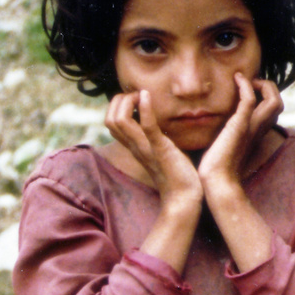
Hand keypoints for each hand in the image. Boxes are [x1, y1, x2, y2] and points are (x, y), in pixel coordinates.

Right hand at [104, 89, 200, 205]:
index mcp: (134, 146)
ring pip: (119, 121)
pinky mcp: (161, 150)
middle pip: (109, 119)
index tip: (137, 99)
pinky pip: (147, 128)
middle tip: (139, 96)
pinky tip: (147, 96)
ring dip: (128, 101)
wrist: (184, 198)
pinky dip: (145, 109)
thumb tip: (158, 124)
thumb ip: (155, 139)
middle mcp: (135, 146)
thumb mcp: (161, 152)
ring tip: (143, 95)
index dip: (118, 105)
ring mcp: (146, 148)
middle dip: (120, 100)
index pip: (111, 122)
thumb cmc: (177, 175)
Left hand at [197, 75, 281, 196]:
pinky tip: (237, 78)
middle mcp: (259, 129)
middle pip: (279, 103)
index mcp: (258, 133)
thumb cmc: (219, 168)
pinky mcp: (239, 125)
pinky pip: (249, 100)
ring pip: (274, 100)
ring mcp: (251, 127)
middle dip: (268, 88)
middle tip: (252, 84)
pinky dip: (245, 85)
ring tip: (249, 80)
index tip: (250, 89)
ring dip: (264, 85)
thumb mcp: (228, 145)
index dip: (266, 95)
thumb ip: (230, 134)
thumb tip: (220, 128)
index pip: (273, 110)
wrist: (218, 180)